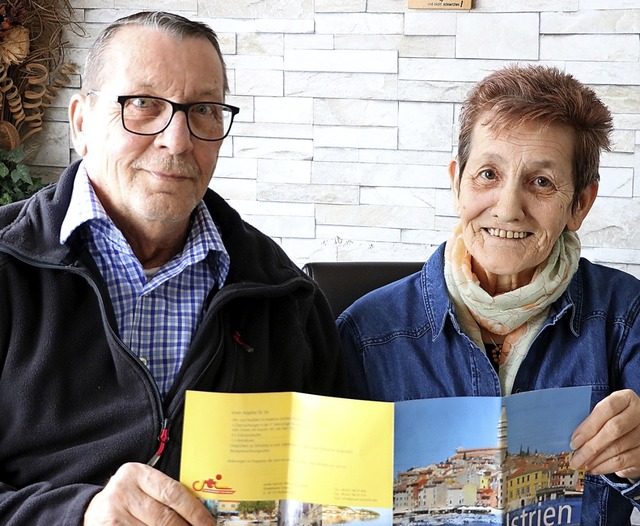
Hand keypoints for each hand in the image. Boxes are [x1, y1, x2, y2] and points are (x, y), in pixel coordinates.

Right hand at [84, 462, 215, 525]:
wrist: (93, 511)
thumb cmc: (129, 498)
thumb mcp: (145, 488)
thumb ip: (167, 495)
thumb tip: (202, 512)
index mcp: (137, 473)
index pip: (173, 493)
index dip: (195, 511)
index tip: (209, 524)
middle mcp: (123, 491)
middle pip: (164, 517)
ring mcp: (113, 514)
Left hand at [569, 389, 639, 479]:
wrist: (636, 428)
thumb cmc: (612, 418)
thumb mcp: (604, 412)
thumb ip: (591, 420)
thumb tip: (573, 438)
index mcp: (626, 398)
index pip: (606, 409)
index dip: (589, 426)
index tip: (574, 441)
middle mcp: (639, 413)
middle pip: (613, 430)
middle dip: (591, 447)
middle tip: (576, 458)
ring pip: (618, 448)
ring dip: (596, 459)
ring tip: (582, 464)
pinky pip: (624, 461)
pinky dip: (606, 467)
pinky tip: (594, 468)